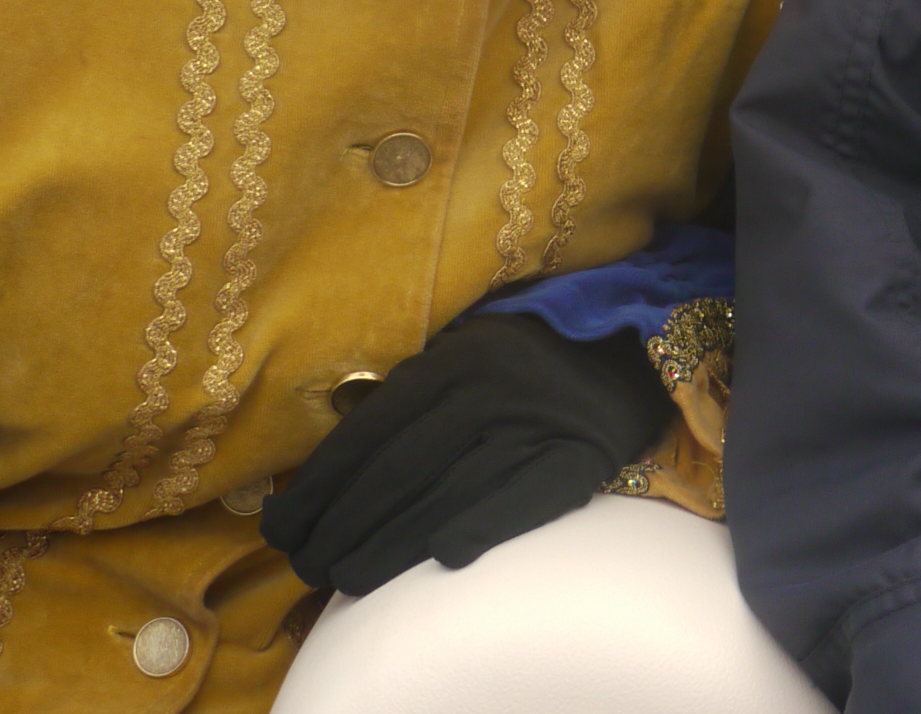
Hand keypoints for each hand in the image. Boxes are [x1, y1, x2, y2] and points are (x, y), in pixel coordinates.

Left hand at [260, 312, 672, 593]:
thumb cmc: (538, 355)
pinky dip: (486, 522)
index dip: (319, 486)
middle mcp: (493, 383)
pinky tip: (445, 556)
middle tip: (307, 567)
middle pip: (399, 467)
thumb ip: (414, 388)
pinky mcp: (584, 451)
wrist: (639, 341)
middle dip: (342, 524)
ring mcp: (540, 418)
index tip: (281, 529)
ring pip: (449, 489)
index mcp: (456, 356)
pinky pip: (529, 493)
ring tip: (346, 579)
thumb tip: (335, 437)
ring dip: (390, 542)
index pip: (370, 432)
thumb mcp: (471, 351)